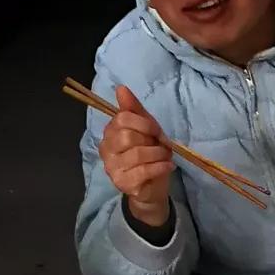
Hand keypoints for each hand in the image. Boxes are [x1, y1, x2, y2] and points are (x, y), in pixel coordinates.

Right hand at [98, 82, 174, 230]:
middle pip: (128, 136)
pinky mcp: (122, 183)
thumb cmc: (148, 155)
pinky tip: (167, 166)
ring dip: (159, 154)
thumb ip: (133, 108)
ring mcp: (112, 168)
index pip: (122, 118)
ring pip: (137, 154)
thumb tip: (121, 88)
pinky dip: (160, 167)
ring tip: (166, 157)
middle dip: (151, 140)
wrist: (152, 187)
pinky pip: (143, 171)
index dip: (144, 123)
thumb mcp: (145, 128)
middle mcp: (106, 149)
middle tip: (161, 146)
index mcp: (109, 132)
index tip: (157, 131)